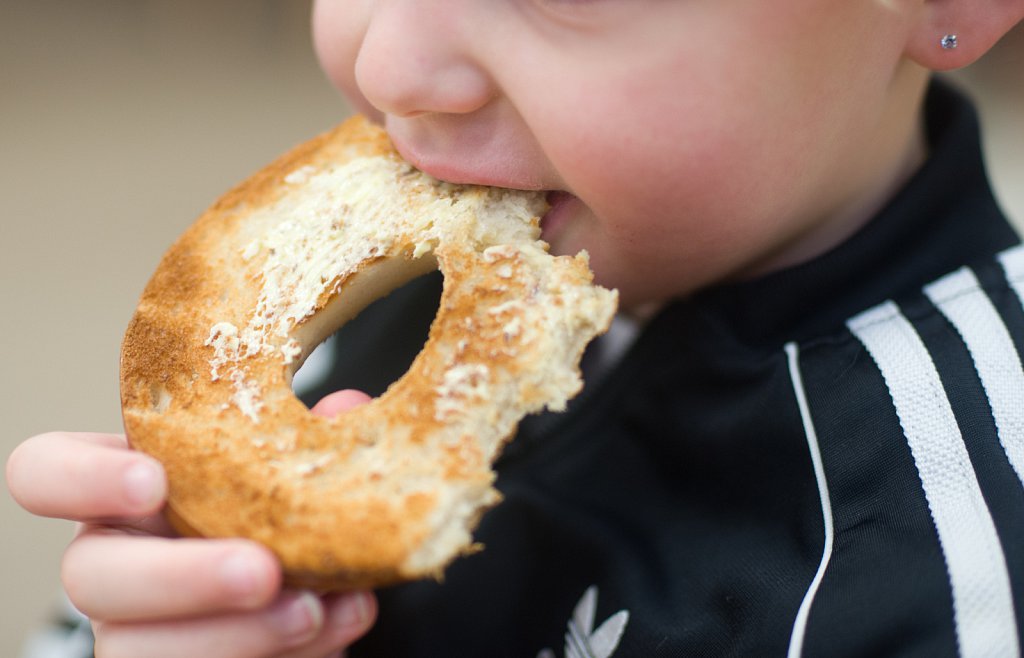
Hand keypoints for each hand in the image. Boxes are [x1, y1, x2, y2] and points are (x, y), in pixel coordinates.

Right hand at [6, 390, 377, 657]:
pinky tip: (336, 625)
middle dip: (178, 577)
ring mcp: (136, 630)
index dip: (80, 478)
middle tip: (262, 571)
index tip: (151, 481)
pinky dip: (281, 657)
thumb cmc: (276, 514)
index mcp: (127, 490)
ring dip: (235, 634)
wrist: (310, 593)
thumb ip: (306, 439)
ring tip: (314, 612)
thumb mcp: (287, 470)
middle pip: (90, 577)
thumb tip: (346, 407)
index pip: (46, 472)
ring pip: (138, 648)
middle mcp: (116, 561)